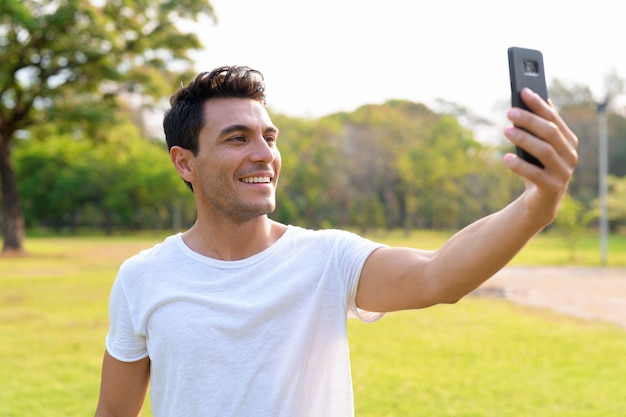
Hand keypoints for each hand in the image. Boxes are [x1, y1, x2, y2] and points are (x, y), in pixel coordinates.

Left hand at [503, 88, 578, 225]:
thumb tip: (535, 99)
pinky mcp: (552, 188)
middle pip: (550, 132)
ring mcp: (563, 172)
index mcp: (568, 141)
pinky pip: (535, 174)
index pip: (554, 118)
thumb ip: (539, 127)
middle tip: (510, 112)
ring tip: (506, 131)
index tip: (523, 91)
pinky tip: (505, 158)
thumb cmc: (538, 168)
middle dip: (530, 120)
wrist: (540, 202)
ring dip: (524, 139)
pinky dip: (520, 166)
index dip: (539, 104)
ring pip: (544, 151)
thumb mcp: (538, 147)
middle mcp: (570, 155)